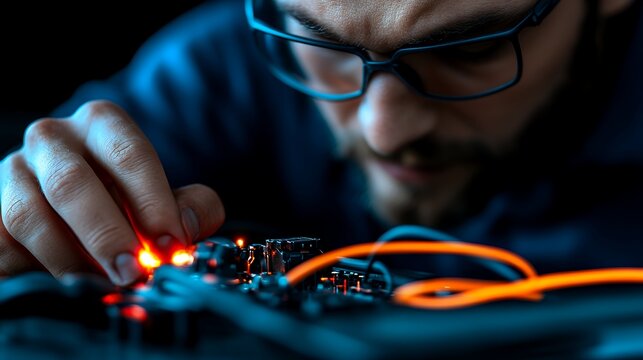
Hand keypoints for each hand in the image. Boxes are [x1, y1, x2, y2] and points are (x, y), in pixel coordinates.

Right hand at [0, 100, 224, 284]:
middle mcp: (52, 138)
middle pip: (72, 183)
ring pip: (28, 215)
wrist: (69, 208)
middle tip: (133, 273)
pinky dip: (36, 268)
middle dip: (106, 235)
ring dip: (69, 259)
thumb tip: (189, 229)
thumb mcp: (164, 197)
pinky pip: (3, 242)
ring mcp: (12, 171)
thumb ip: (192, 207)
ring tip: (101, 284)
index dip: (154, 204)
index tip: (170, 248)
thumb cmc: (126, 201)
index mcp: (102, 125)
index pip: (130, 155)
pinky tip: (67, 283)